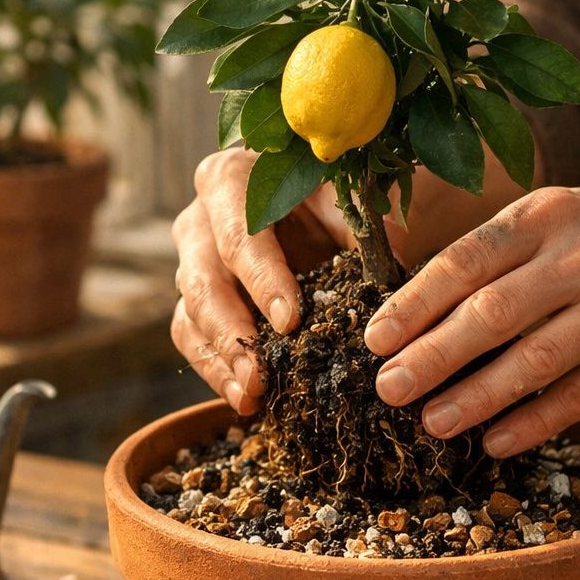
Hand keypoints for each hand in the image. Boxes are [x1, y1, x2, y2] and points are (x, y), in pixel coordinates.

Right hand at [171, 148, 355, 413]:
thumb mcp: (346, 201)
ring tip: (252, 396)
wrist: (315, 205)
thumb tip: (388, 277)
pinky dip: (215, 371)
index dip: (263, 281)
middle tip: (260, 374)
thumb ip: (361, 231)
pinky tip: (244, 399)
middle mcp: (198, 222)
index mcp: (229, 180)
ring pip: (191, 316)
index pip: (240, 236)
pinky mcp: (194, 300)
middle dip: (233, 334)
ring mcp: (191, 263)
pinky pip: (191, 338)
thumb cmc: (329, 198)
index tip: (291, 323)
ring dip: (221, 361)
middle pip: (204, 282)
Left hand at [363, 186, 579, 457]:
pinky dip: (533, 422)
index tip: (374, 340)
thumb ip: (505, 251)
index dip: (414, 304)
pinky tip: (495, 441)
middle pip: (490, 313)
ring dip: (475, 397)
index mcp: (550, 214)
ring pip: (532, 361)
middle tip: (387, 389)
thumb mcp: (569, 217)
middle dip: (431, 357)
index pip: (465, 260)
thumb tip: (419, 306)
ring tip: (432, 423)